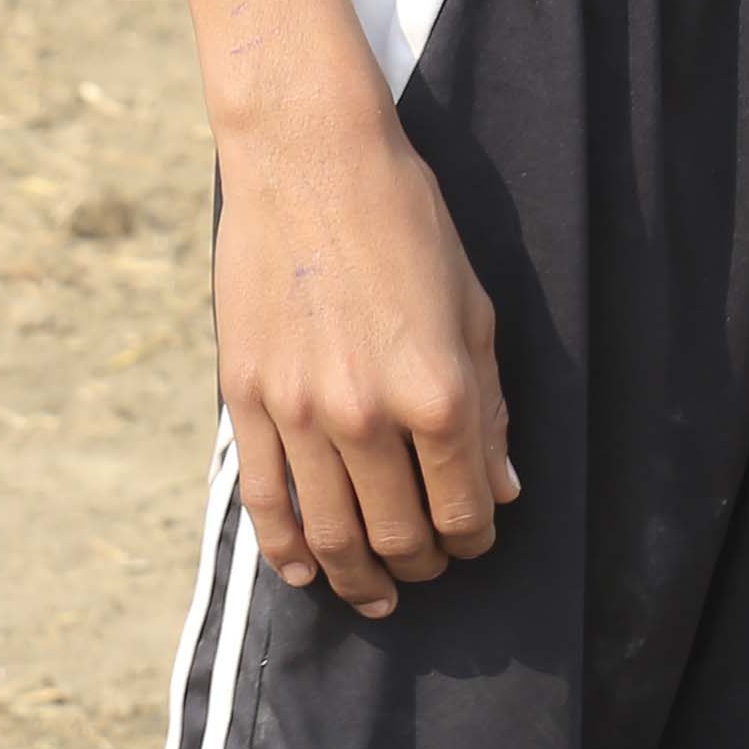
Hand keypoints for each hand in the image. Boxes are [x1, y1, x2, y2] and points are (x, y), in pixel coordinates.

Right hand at [213, 104, 510, 619]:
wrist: (308, 158)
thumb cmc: (404, 219)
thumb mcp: (472, 306)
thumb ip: (489, 405)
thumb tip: (500, 488)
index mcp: (438, 390)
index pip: (462, 508)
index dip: (473, 537)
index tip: (472, 537)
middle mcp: (369, 414)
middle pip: (399, 535)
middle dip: (422, 563)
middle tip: (427, 565)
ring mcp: (301, 412)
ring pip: (332, 534)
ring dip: (359, 576)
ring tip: (375, 590)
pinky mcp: (247, 400)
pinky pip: (266, 502)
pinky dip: (288, 549)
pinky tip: (307, 570)